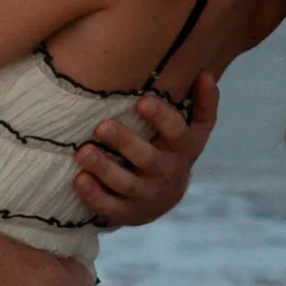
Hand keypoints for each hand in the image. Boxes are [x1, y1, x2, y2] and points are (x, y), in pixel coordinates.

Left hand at [75, 72, 217, 228]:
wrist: (163, 199)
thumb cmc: (172, 152)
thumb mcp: (193, 132)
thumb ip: (203, 104)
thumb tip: (205, 73)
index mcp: (183, 150)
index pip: (177, 133)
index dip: (162, 118)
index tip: (142, 101)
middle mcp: (167, 173)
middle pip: (148, 159)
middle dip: (125, 142)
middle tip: (102, 126)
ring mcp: (147, 195)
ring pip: (125, 184)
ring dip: (104, 168)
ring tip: (83, 152)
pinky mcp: (127, 212)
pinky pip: (110, 207)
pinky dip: (94, 196)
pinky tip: (79, 180)